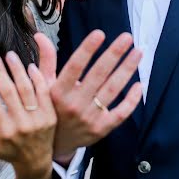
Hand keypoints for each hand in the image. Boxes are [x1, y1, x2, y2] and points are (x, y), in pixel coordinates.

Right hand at [0, 51, 56, 178]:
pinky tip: (30, 66)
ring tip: (10, 55)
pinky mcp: (50, 116)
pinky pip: (44, 93)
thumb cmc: (11, 154)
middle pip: (9, 92)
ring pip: (26, 89)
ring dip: (18, 70)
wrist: (38, 163)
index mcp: (5, 132)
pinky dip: (37, 79)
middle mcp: (21, 125)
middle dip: (0, 71)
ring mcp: (38, 120)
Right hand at [36, 31, 142, 159]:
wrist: (54, 145)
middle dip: (114, 54)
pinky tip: (139, 84)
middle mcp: (75, 104)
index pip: (75, 66)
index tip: (99, 33)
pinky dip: (132, 100)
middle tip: (127, 37)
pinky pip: (121, 113)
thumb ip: (46, 60)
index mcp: (58, 92)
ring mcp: (89, 118)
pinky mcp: (101, 129)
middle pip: (98, 75)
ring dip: (127, 70)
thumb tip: (39, 35)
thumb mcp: (43, 85)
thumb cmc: (50, 108)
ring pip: (112, 90)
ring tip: (138, 53)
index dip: (87, 49)